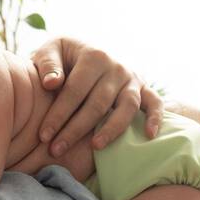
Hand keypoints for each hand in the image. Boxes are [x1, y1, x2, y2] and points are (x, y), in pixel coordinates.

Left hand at [29, 36, 163, 157]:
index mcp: (93, 56)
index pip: (75, 90)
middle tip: (56, 149)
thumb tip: (51, 84)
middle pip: (98, 103)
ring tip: (95, 146)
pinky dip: (156, 117)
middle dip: (76, 129)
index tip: (43, 135)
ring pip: (127, 107)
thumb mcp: (50, 50)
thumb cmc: (62, 56)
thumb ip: (48, 65)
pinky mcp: (144, 87)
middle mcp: (116, 67)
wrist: (84, 49)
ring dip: (112, 129)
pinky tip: (149, 135)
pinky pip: (155, 102)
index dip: (58, 114)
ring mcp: (132, 78)